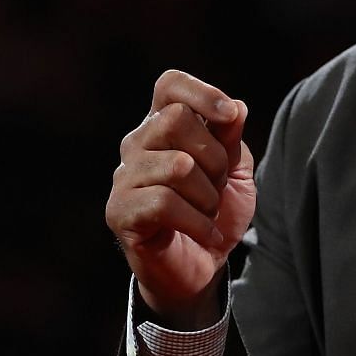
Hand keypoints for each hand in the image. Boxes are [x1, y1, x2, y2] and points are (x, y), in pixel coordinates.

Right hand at [106, 69, 255, 328]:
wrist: (202, 268)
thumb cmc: (213, 213)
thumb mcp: (234, 172)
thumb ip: (231, 139)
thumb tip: (236, 107)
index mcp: (163, 125)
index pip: (170, 86)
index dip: (201, 93)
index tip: (230, 116)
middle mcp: (137, 144)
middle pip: (176, 121)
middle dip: (214, 157)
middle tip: (218, 187)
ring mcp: (124, 177)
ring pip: (177, 165)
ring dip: (208, 195)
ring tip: (209, 213)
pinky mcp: (119, 211)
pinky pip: (164, 203)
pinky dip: (198, 221)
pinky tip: (206, 233)